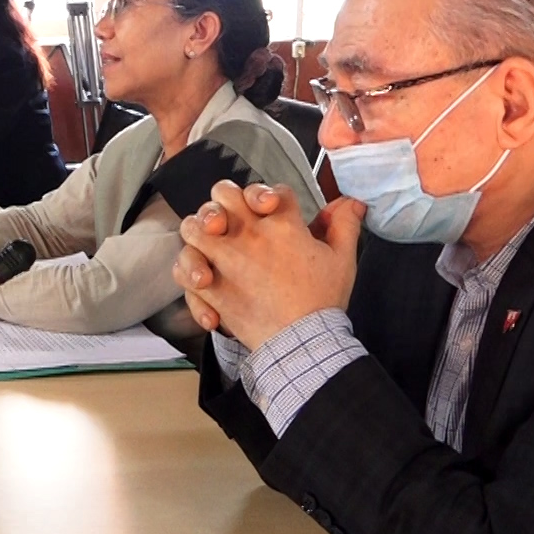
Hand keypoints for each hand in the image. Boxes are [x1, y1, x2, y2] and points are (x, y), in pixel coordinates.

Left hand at [173, 181, 364, 348]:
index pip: (271, 191)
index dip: (270, 195)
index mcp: (282, 225)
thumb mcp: (342, 260)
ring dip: (197, 231)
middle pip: (222, 194)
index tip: (272, 208)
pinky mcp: (211, 287)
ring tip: (208, 243)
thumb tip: (350, 203)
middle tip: (228, 220)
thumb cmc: (322, 303)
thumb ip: (344, 226)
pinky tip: (204, 281)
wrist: (302, 343)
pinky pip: (184, 271)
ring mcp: (225, 260)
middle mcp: (249, 236)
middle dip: (223, 201)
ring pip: (192, 227)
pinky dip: (188, 275)